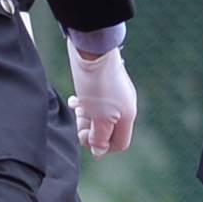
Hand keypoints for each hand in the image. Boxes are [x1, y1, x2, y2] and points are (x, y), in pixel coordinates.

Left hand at [70, 36, 135, 156]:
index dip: (101, 146)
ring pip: (99, 116)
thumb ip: (100, 136)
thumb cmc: (96, 84)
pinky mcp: (105, 84)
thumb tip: (99, 152)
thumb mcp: (98, 116)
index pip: (119, 143)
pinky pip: (95, 102)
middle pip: (108, 130)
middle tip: (78, 120)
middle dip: (90, 129)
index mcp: (128, 116)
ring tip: (76, 107)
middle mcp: (125, 106)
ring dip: (85, 117)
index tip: (85, 137)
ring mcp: (116, 94)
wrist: (92, 49)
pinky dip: (84, 104)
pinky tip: (74, 99)